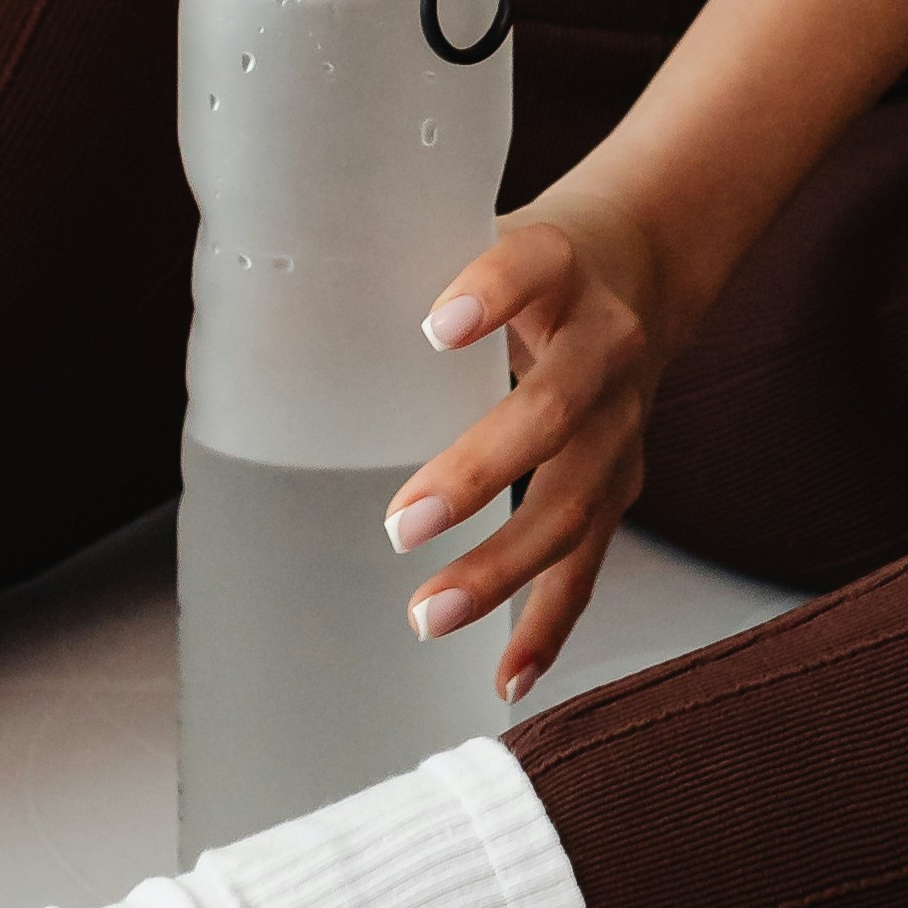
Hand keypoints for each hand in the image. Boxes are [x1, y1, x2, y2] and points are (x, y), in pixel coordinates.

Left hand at [382, 196, 674, 706]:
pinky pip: (589, 562)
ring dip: (502, 567)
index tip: (435, 328)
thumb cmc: (527, 260)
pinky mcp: (623, 481)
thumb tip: (264, 312)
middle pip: (554, 412)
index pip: (532, 267)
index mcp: (562, 262)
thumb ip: (399, 264)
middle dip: (479, 473)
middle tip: (400, 525)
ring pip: (574, 502)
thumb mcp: (476, 228)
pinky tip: (506, 679)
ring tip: (426, 615)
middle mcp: (606, 344)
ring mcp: (623, 422)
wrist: (642, 263)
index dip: (492, 294)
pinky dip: (549, 625)